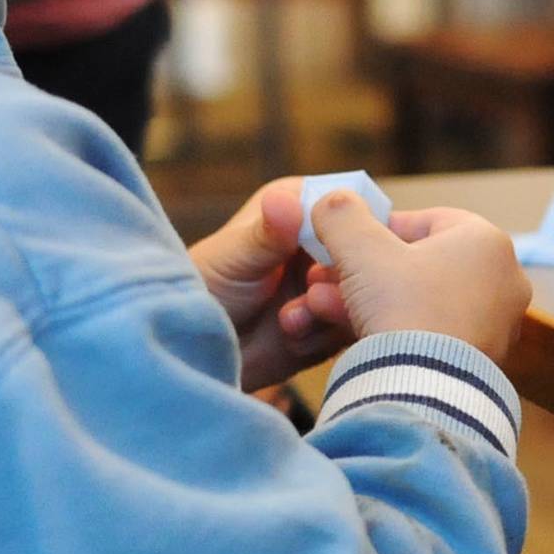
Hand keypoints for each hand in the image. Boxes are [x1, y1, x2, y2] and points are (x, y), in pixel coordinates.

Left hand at [188, 178, 353, 389]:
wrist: (186, 352)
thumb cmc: (196, 290)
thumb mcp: (233, 257)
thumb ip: (267, 233)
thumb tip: (285, 202)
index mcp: (299, 207)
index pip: (351, 202)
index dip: (359, 222)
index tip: (350, 246)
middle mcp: (319, 244)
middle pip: (367, 248)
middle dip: (349, 272)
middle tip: (318, 289)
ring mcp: (326, 285)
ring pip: (364, 290)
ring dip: (334, 307)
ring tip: (293, 320)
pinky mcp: (329, 324)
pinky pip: (350, 326)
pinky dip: (326, 334)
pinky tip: (293, 336)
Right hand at [309, 190, 531, 363]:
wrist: (426, 389)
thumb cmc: (402, 307)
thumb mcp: (361, 250)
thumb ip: (342, 216)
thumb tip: (331, 199)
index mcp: (486, 240)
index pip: (424, 222)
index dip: (375, 230)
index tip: (343, 244)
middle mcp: (502, 278)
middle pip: (417, 265)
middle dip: (362, 272)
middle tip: (323, 279)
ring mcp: (496, 322)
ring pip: (418, 300)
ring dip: (368, 300)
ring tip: (323, 308)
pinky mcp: (481, 358)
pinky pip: (429, 332)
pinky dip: (393, 329)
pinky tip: (351, 334)